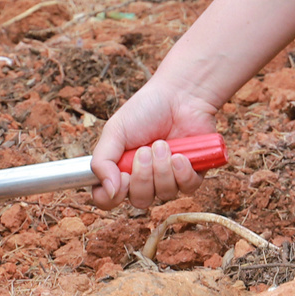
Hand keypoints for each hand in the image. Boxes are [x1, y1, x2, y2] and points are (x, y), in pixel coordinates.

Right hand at [89, 77, 218, 208]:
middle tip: (145, 150)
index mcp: (120, 170)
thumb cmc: (146, 110)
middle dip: (143, 176)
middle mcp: (144, 179)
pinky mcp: (191, 174)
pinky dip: (182, 172)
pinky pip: (187, 188)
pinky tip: (180, 155)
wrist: (180, 95)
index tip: (121, 177)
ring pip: (164, 194)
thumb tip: (108, 191)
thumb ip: (102, 162)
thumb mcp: (115, 131)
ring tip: (163, 144)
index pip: (108, 199)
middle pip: (139, 201)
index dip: (112, 196)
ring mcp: (169, 178)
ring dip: (162, 169)